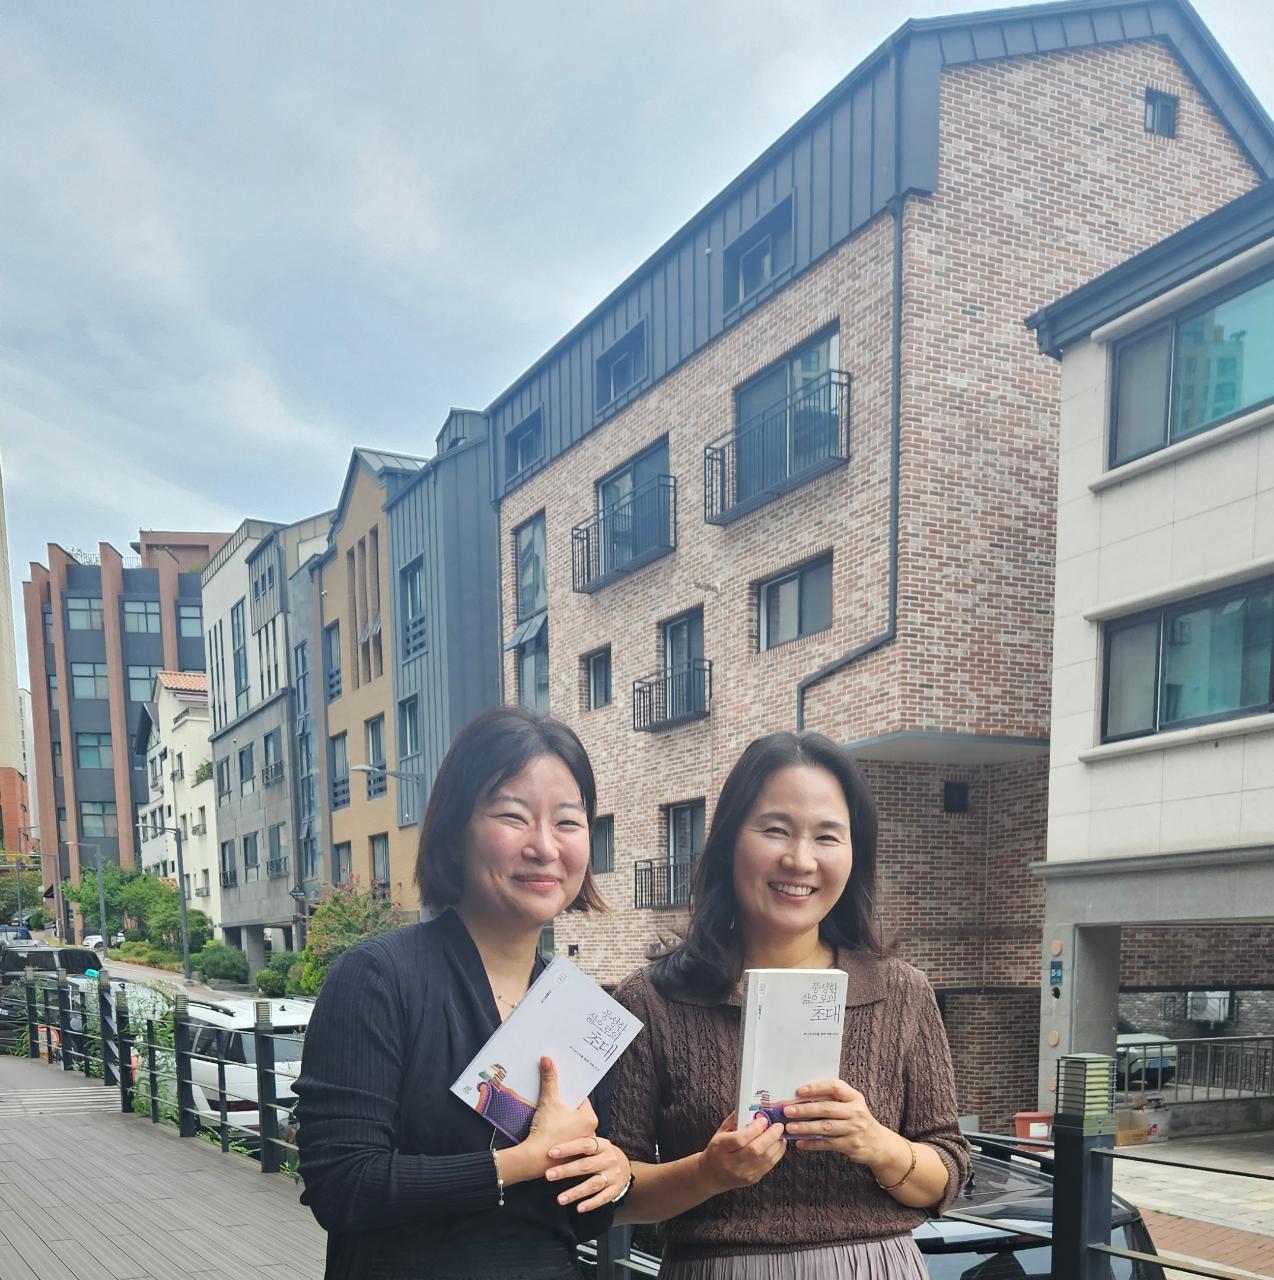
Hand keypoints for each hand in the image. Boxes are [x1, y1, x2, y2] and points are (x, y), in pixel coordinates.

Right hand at [502, 1058, 597, 1184]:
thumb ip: (550, 1079)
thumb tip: (547, 1059)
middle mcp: (591, 1131)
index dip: (569, 1090)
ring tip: (550, 1112)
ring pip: (571, 1124)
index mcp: (590, 1118)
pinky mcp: (572, 1153)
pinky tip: (549, 1127)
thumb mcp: (549, 1101)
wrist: (535, 1159)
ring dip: (562, 1118)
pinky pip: (567, 1136)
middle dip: (565, 1104)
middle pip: (576, 1110)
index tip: (561, 1086)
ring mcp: (582, 1144)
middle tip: (554, 1096)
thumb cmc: (546, 1131)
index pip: (581, 1097)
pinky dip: (560, 1130)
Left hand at [544, 1134, 632, 1213]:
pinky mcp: (615, 1190)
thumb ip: (580, 1142)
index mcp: (603, 1145)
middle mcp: (609, 1159)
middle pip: (586, 1165)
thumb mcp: (595, 1144)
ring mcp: (613, 1175)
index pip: (585, 1144)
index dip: (568, 1148)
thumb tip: (553, 1135)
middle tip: (548, 1175)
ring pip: (593, 1184)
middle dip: (566, 1171)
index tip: (551, 1152)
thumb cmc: (600, 1154)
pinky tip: (579, 1208)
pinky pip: (603, 1198)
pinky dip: (591, 1204)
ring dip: (576, 1192)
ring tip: (560, 1199)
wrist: (623, 1165)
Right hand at [696, 1111, 786, 1195]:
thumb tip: (752, 1107)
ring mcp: (742, 1173)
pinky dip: (777, 1154)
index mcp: (720, 1147)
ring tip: (780, 1134)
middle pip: (755, 1150)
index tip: (763, 1119)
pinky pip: (768, 1166)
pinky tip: (778, 1144)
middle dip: (770, 1136)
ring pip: (765, 1159)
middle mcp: (730, 1162)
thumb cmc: (717, 1150)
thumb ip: (735, 1120)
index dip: (754, 1129)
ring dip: (777, 1145)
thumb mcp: (720, 1132)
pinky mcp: (751, 1179)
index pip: (739, 1139)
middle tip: (778, 1126)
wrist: (711, 1175)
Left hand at [782, 1079, 901, 1169]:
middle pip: (827, 1109)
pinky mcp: (851, 1145)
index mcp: (854, 1097)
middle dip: (805, 1109)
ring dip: (805, 1127)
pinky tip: (800, 1143)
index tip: (799, 1091)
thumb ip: (832, 1099)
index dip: (816, 1088)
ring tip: (790, 1127)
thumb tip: (801, 1098)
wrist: (878, 1143)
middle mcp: (855, 1112)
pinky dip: (812, 1143)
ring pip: (825, 1127)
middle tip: (787, 1111)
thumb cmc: (857, 1119)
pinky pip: (827, 1144)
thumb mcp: (851, 1105)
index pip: (835, 1087)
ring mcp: (854, 1129)